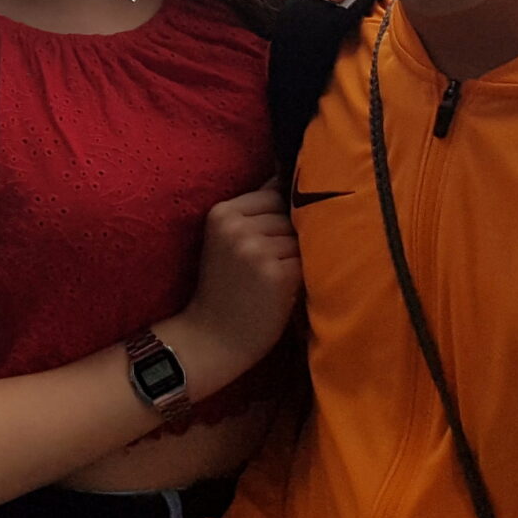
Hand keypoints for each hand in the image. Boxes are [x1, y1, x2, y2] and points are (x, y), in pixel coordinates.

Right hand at [177, 182, 301, 376]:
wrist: (212, 338)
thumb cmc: (225, 287)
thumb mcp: (226, 241)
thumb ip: (253, 214)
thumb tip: (294, 180)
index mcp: (222, 212)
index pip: (272, 194)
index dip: (279, 217)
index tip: (271, 238)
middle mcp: (237, 226)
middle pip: (288, 215)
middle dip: (288, 236)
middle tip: (272, 263)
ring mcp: (256, 249)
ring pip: (300, 238)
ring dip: (297, 256)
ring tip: (278, 277)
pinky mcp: (276, 274)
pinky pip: (305, 261)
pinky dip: (302, 275)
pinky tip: (285, 290)